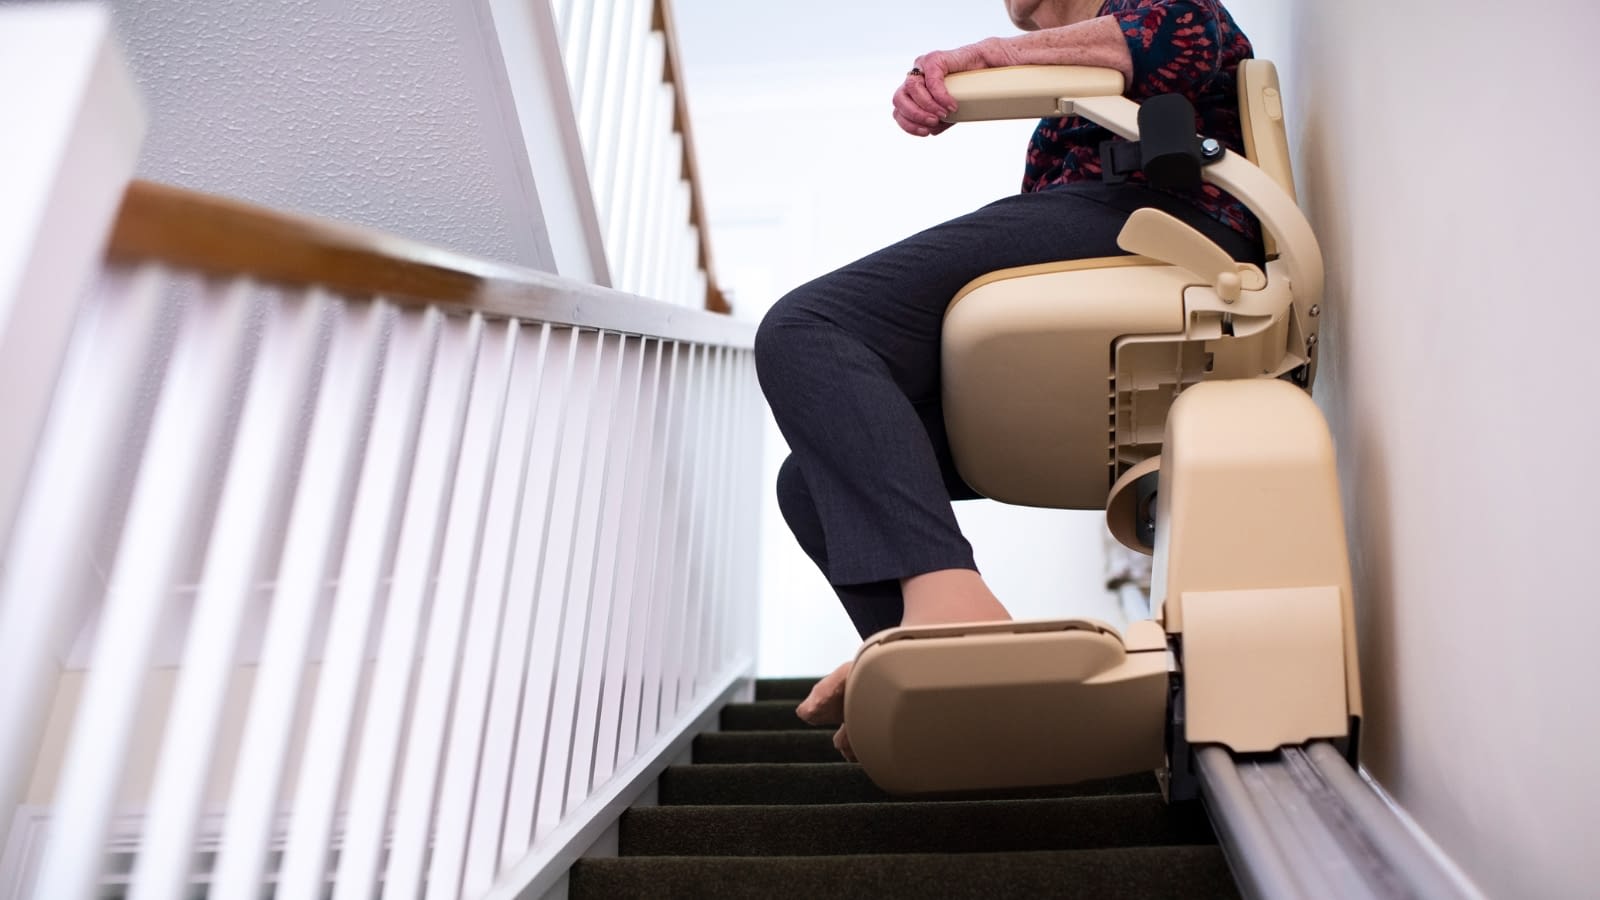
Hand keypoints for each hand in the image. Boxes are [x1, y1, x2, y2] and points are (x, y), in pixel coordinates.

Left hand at [892, 39, 1018, 136]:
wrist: (984, 67)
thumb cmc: (966, 89)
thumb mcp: (947, 111)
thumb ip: (936, 121)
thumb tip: (930, 131)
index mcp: (912, 92)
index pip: (898, 111)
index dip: (908, 125)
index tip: (926, 132)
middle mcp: (913, 78)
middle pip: (898, 99)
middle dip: (914, 115)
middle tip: (933, 122)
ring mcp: (921, 66)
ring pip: (911, 88)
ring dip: (927, 106)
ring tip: (944, 114)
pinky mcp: (934, 59)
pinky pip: (931, 80)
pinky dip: (940, 96)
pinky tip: (952, 105)